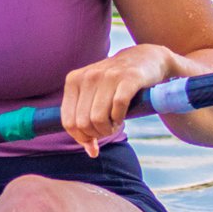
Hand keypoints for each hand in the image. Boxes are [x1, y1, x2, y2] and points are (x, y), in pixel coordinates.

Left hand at [60, 44, 190, 156]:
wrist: (145, 59)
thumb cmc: (116, 83)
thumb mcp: (93, 95)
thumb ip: (86, 121)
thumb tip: (91, 152)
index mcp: (74, 80)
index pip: (68, 121)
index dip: (81, 138)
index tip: (93, 141)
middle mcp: (88, 76)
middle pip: (83, 123)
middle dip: (97, 134)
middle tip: (107, 129)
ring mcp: (108, 76)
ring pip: (98, 118)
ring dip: (108, 129)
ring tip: (115, 124)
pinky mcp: (129, 78)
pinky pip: (118, 107)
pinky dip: (120, 118)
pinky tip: (122, 116)